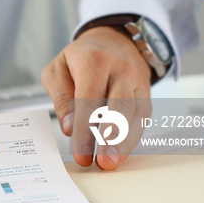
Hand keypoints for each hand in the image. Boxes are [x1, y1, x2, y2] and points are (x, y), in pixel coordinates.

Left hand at [41, 27, 152, 169]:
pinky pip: (142, 118)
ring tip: (112, 162)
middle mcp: (120, 69)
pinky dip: (132, 137)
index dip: (86, 128)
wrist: (114, 40)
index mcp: (93, 60)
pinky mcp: (146, 94)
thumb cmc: (80, 58)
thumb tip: (70, 127)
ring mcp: (137, 81)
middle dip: (112, 137)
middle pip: (119, 106)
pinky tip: (121, 152)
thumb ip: (62, 98)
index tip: (81, 152)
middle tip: (104, 161)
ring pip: (135, 113)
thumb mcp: (58, 70)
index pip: (89, 98)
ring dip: (124, 142)